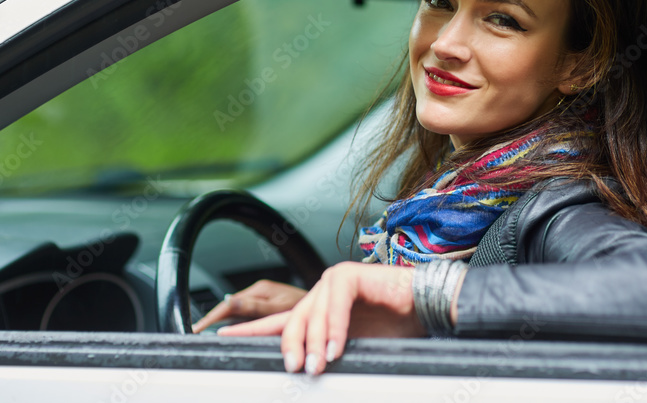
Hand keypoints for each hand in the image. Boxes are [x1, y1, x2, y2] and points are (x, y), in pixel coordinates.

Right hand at [191, 279, 305, 333]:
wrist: (327, 304)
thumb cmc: (308, 304)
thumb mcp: (279, 307)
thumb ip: (254, 307)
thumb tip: (230, 303)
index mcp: (260, 290)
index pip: (228, 304)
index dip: (212, 317)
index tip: (198, 328)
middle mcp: (260, 291)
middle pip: (229, 306)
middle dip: (212, 318)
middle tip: (196, 331)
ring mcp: (263, 297)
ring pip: (236, 309)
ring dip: (221, 319)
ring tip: (205, 330)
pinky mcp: (267, 304)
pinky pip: (245, 312)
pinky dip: (234, 320)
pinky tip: (229, 328)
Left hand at [218, 262, 424, 374]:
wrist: (425, 309)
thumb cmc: (394, 327)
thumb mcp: (352, 348)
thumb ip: (327, 354)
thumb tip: (308, 371)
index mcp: (319, 311)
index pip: (279, 322)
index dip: (251, 330)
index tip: (222, 337)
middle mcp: (320, 294)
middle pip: (292, 321)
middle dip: (290, 348)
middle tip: (295, 369)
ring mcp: (333, 281)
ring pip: (312, 313)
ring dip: (315, 343)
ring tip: (318, 366)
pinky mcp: (349, 275)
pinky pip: (334, 303)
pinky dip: (335, 327)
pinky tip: (336, 347)